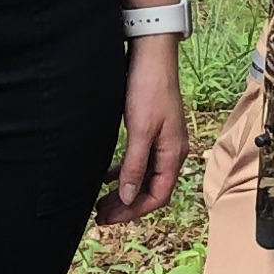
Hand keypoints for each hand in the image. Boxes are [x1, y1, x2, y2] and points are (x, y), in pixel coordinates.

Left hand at [101, 35, 187, 223]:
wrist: (152, 56)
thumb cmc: (149, 89)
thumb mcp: (140, 130)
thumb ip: (135, 165)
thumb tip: (129, 197)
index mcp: (174, 153)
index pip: (157, 195)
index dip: (134, 210)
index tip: (110, 218)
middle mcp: (171, 151)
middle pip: (150, 189)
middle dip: (126, 205)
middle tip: (100, 215)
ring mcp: (163, 141)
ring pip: (144, 176)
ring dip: (124, 190)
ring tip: (100, 201)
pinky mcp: (152, 131)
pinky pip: (140, 161)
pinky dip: (124, 172)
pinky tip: (107, 176)